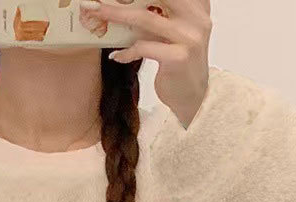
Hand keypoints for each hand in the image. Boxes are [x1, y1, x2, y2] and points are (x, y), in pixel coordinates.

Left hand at [81, 0, 211, 127]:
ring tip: (97, 14)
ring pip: (145, 19)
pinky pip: (144, 47)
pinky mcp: (178, 58)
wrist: (193, 97)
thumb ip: (162, 13)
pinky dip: (127, 51)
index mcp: (197, 6)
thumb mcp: (174, 32)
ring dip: (116, 15)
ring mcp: (189, 38)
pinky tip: (117, 56)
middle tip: (99, 0)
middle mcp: (196, 18)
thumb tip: (125, 3)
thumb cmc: (179, 62)